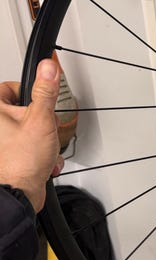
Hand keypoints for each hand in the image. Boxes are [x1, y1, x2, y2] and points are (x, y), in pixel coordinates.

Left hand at [0, 59, 63, 211]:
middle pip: (23, 111)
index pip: (9, 87)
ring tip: (45, 148)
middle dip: (42, 122)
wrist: (20, 193)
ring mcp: (2, 143)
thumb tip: (47, 67)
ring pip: (29, 130)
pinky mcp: (10, 157)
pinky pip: (29, 148)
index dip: (29, 94)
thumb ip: (45, 91)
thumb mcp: (40, 118)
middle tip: (44, 129)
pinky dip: (42, 154)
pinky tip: (45, 161)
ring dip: (44, 140)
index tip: (39, 103)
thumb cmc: (22, 160)